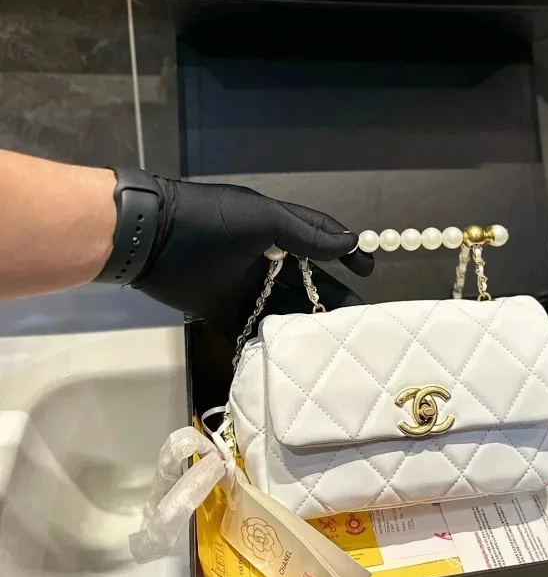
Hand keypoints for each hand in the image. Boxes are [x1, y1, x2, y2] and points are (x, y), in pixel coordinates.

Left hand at [132, 178, 373, 340]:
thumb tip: (347, 244)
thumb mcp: (262, 218)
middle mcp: (262, 258)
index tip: (367, 271)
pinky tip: (291, 358)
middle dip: (331, 298)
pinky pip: (250, 330)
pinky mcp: (219, 310)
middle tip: (357, 320)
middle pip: (305, 281)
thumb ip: (305, 234)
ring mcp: (241, 286)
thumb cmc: (210, 220)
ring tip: (332, 343)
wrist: (151, 238)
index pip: (319, 239)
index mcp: (273, 229)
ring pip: (282, 308)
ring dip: (304, 323)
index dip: (345, 253)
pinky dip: (268, 343)